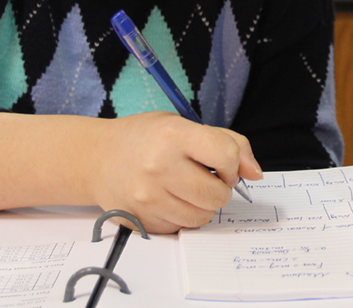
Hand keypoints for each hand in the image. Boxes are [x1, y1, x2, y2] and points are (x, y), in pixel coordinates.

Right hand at [93, 112, 261, 232]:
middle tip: (205, 178)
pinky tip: (169, 199)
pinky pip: (181, 228)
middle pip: (218, 194)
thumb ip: (226, 142)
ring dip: (203, 206)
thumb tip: (255, 173)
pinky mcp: (140, 220)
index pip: (226, 154)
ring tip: (187, 189)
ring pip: (202, 217)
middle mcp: (159, 166)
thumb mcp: (183, 125)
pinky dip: (182, 217)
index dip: (234, 163)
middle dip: (220, 189)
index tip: (224, 165)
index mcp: (173, 135)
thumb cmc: (145, 138)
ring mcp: (147, 197)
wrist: (97, 158)